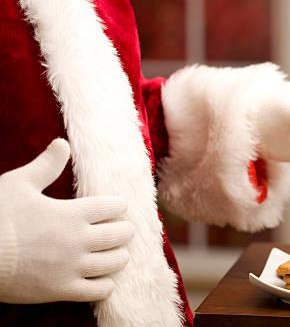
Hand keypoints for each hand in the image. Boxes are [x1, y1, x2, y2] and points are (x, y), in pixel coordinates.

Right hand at [0, 139, 133, 303]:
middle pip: (122, 234)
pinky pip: (99, 290)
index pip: (114, 206)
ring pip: (116, 262)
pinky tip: (102, 278)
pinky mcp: (62, 290)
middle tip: (122, 230)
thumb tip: (62, 144)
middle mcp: (79, 240)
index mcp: (73, 213)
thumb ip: (46, 165)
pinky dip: (106, 284)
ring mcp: (72, 267)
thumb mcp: (20, 184)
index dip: (119, 205)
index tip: (117, 207)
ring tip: (116, 253)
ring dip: (120, 256)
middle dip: (124, 230)